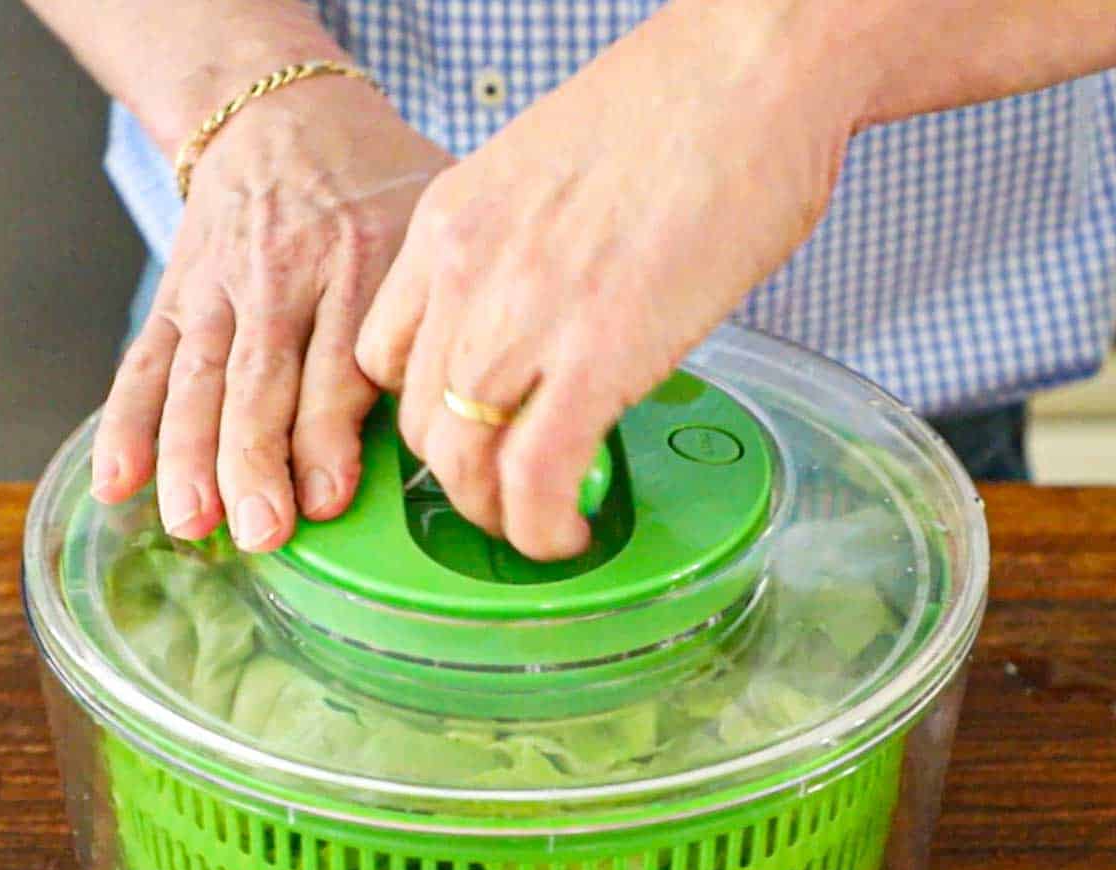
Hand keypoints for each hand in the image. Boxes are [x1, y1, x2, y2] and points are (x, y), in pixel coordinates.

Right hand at [91, 77, 451, 551]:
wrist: (282, 113)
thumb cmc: (379, 189)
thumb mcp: (433, 220)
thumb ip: (440, 307)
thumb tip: (461, 416)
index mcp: (361, 260)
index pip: (340, 360)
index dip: (328, 434)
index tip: (325, 499)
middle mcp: (284, 274)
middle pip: (262, 377)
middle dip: (254, 460)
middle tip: (258, 531)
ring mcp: (222, 287)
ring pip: (199, 377)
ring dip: (189, 455)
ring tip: (190, 522)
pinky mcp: (178, 295)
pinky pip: (146, 362)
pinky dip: (127, 423)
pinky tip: (117, 482)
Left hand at [356, 0, 860, 559]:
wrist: (754, 65)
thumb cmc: (680, 110)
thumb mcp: (551, 178)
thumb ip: (523, 261)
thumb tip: (549, 327)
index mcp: (449, 225)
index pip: (384, 355)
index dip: (420, 414)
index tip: (460, 437)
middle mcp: (465, 273)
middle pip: (416, 422)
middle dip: (456, 478)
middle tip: (504, 494)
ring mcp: (523, 315)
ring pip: (461, 462)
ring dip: (496, 514)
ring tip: (537, 523)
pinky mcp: (596, 355)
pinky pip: (535, 478)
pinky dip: (542, 528)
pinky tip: (568, 536)